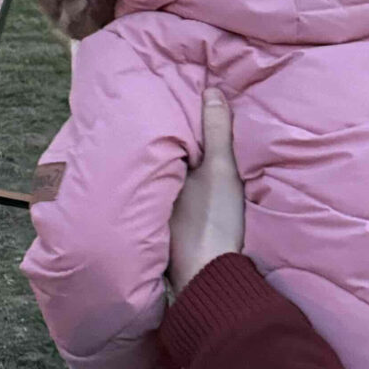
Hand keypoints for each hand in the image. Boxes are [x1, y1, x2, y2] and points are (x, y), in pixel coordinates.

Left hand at [169, 89, 244, 291]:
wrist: (211, 279)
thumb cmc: (212, 220)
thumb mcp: (220, 169)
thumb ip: (215, 131)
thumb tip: (209, 89)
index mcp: (156, 176)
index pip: (158, 142)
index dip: (166, 126)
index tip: (170, 107)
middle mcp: (148, 197)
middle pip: (161, 165)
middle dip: (166, 150)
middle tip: (173, 126)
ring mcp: (156, 220)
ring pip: (166, 186)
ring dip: (173, 175)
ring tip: (183, 156)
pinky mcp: (169, 239)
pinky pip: (171, 205)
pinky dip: (178, 195)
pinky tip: (187, 194)